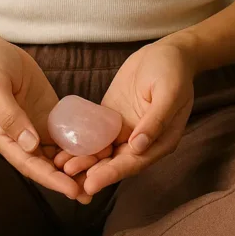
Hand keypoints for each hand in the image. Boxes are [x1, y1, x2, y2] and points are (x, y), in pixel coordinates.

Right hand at [0, 31, 103, 202]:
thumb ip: (10, 116)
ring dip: (75, 165)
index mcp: (2, 138)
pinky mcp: (46, 115)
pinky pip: (63, 133)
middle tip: (91, 193)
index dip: (50, 179)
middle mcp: (19, 138)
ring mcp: (34, 127)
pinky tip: (95, 149)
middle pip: (44, 165)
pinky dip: (77, 144)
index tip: (72, 191)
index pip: (28, 164)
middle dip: (66, 179)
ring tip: (98, 176)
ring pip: (56, 153)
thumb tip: (30, 144)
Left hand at [53, 41, 195, 194]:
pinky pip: (95, 132)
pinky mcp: (112, 117)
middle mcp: (140, 141)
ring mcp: (125, 129)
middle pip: (114, 162)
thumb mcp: (169, 93)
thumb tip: (138, 147)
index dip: (112, 174)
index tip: (91, 183)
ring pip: (103, 151)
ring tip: (60, 167)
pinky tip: (64, 146)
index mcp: (159, 142)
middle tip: (67, 180)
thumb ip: (155, 121)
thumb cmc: (173, 72)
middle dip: (92, 172)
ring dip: (84, 160)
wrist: (167, 52)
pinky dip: (82, 141)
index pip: (133, 163)